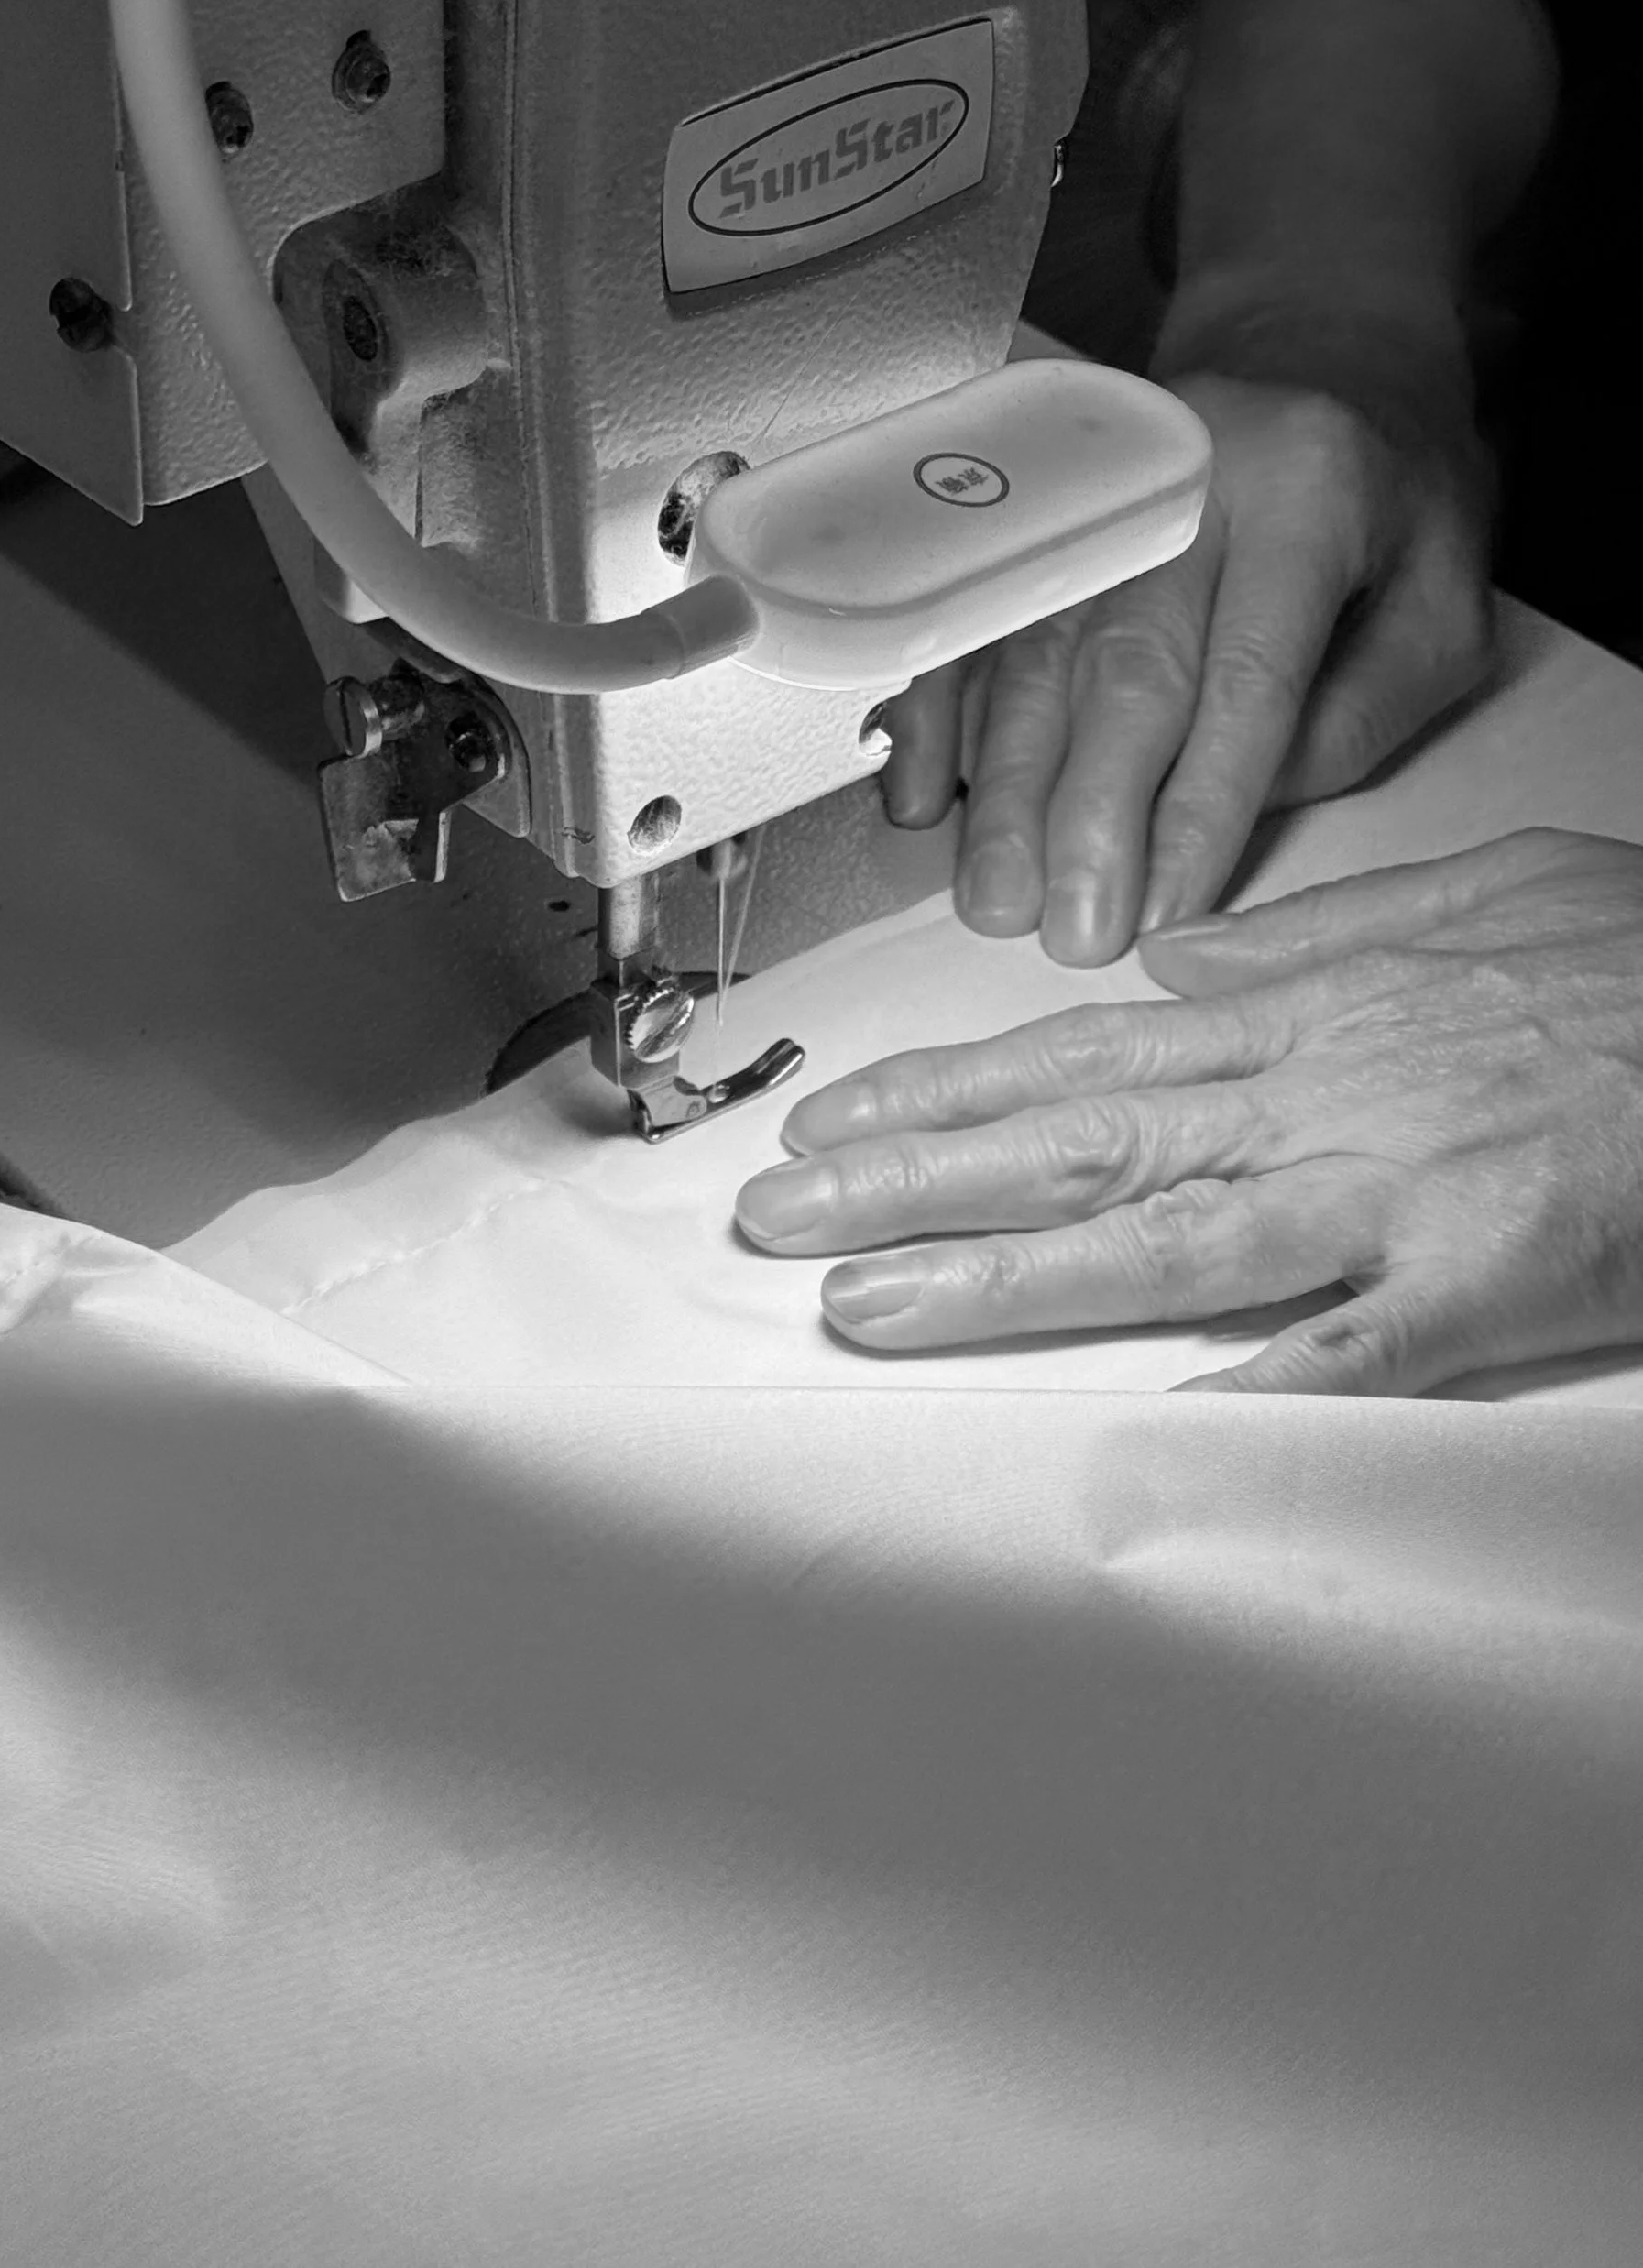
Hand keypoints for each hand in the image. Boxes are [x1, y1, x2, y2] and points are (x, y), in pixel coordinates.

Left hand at [734, 831, 1642, 1394]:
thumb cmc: (1634, 964)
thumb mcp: (1460, 901)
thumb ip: (1303, 937)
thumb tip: (1173, 958)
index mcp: (1301, 1012)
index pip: (1075, 1054)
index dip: (938, 1093)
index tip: (828, 1120)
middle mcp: (1314, 1093)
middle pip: (1073, 1140)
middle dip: (908, 1181)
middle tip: (773, 1218)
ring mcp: (1391, 1187)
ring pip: (1161, 1235)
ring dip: (1003, 1276)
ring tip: (865, 1307)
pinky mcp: (1486, 1276)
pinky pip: (1347, 1346)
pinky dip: (1242, 1382)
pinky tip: (1131, 1428)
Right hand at [877, 373, 1496, 965]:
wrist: (1316, 349)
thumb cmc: (1393, 499)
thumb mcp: (1448, 599)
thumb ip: (1360, 710)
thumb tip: (1231, 808)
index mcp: (1311, 492)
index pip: (1249, 673)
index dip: (1202, 800)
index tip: (1168, 908)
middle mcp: (1184, 481)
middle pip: (1123, 665)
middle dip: (1087, 812)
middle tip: (1066, 928)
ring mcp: (1091, 492)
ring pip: (1033, 651)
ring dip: (1005, 787)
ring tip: (993, 897)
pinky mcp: (1030, 514)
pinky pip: (970, 619)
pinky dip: (936, 715)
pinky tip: (922, 800)